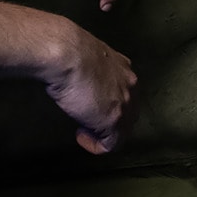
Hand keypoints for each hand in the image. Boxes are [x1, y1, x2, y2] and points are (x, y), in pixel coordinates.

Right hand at [44, 24, 137, 153]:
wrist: (67, 54)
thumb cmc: (68, 50)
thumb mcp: (86, 56)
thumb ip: (91, 68)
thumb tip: (80, 75)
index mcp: (123, 68)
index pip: (125, 93)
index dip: (109, 103)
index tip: (91, 105)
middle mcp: (130, 85)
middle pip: (129, 112)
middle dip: (110, 120)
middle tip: (89, 121)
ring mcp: (125, 104)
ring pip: (122, 130)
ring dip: (103, 134)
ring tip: (84, 130)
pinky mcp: (114, 121)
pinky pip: (111, 145)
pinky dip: (95, 145)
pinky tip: (82, 137)